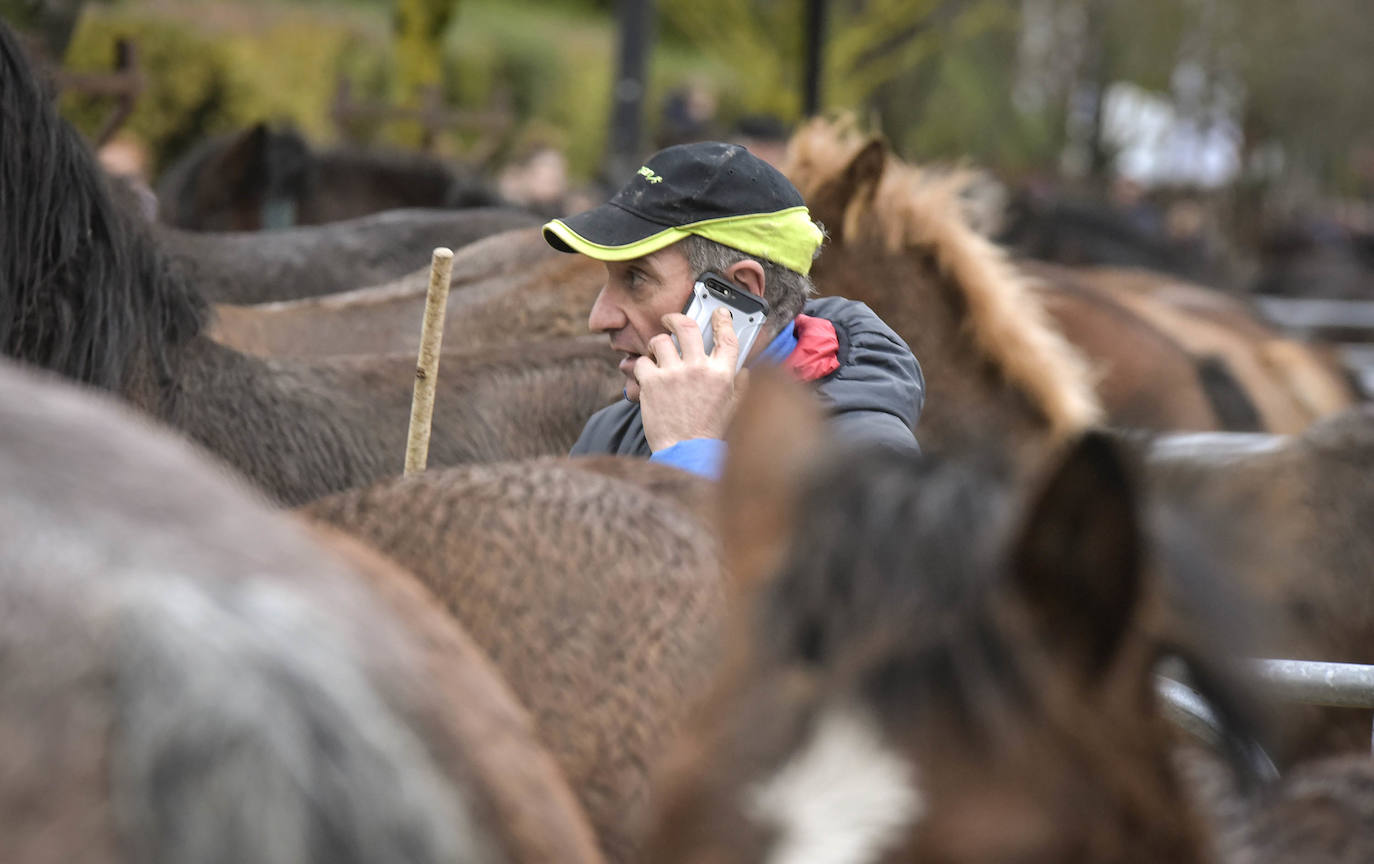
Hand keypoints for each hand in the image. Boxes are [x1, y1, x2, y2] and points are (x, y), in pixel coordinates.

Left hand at [635, 308, 746, 451]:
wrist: (687, 452)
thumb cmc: (710, 433)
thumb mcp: (734, 408)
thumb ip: (740, 386)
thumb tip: (744, 372)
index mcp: (722, 374)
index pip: (726, 337)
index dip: (723, 320)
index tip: (718, 313)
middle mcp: (698, 369)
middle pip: (686, 326)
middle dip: (675, 318)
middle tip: (670, 320)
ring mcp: (673, 374)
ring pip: (659, 341)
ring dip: (656, 345)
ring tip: (657, 354)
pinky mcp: (651, 383)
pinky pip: (641, 361)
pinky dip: (642, 366)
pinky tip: (647, 375)